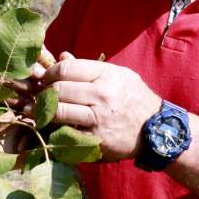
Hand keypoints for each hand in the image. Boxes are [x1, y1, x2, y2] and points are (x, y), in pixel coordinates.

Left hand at [41, 52, 162, 160]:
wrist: (157, 129)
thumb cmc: (134, 98)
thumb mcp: (118, 75)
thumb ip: (88, 68)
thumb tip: (61, 57)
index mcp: (106, 75)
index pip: (65, 69)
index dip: (50, 73)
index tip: (47, 78)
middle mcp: (102, 96)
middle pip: (58, 90)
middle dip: (44, 93)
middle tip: (41, 96)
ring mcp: (98, 119)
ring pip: (58, 112)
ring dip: (45, 111)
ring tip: (42, 110)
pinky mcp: (96, 140)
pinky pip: (65, 133)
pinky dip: (56, 130)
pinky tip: (54, 127)